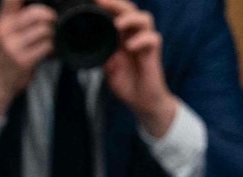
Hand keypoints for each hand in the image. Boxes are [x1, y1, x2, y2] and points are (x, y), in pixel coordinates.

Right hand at [0, 0, 55, 115]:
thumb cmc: (6, 51)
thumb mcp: (6, 29)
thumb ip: (17, 14)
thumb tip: (43, 6)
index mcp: (3, 19)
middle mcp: (6, 31)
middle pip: (36, 13)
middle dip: (50, 16)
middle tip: (52, 21)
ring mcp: (14, 47)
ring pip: (45, 30)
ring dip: (52, 34)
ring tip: (47, 38)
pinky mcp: (24, 61)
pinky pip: (47, 46)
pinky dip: (51, 47)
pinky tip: (46, 50)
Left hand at [96, 0, 174, 134]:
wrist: (142, 101)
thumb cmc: (126, 82)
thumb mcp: (107, 67)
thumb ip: (101, 54)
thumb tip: (89, 46)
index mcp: (122, 35)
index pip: (116, 13)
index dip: (106, 5)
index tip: (91, 1)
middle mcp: (135, 35)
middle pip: (130, 9)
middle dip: (116, 4)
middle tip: (100, 2)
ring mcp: (145, 43)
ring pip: (145, 19)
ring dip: (130, 19)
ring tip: (117, 25)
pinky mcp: (154, 53)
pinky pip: (152, 39)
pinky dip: (141, 40)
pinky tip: (129, 47)